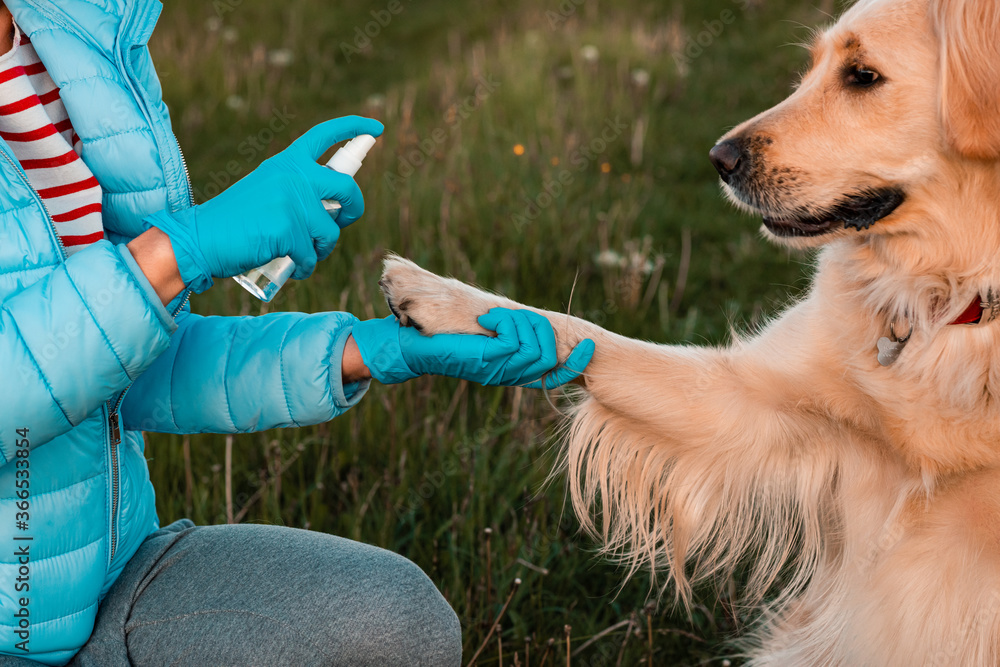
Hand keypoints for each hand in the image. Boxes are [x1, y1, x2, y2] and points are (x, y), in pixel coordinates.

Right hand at [143, 116, 383, 292]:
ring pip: (331, 231)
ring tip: (303, 253)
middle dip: (353, 209)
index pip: (325, 135)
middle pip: (347, 189)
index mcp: (286, 162)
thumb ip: (297, 190)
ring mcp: (292, 202)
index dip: (354, 128)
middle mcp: (292, 176)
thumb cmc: (234, 221)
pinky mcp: (289, 230)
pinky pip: (313, 255)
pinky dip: (306, 267)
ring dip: (322, 248)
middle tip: (344, 220)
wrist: (200, 239)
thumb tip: (336, 208)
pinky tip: (293, 268)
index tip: (376, 128)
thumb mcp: (267, 191)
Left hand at [351, 308, 594, 387]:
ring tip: (493, 318)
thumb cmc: (443, 337)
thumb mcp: (483, 332)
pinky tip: (487, 320)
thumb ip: (508, 331)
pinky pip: (514, 342)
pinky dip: (505, 323)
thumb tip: (529, 321)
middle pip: (548, 355)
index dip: (576, 363)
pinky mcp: (486, 361)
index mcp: (512, 371)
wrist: (411, 347)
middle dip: (538, 328)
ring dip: (519, 323)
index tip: (588, 347)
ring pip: (535, 349)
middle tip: (508, 316)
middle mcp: (509, 375)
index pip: (555, 374)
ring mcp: (498, 370)